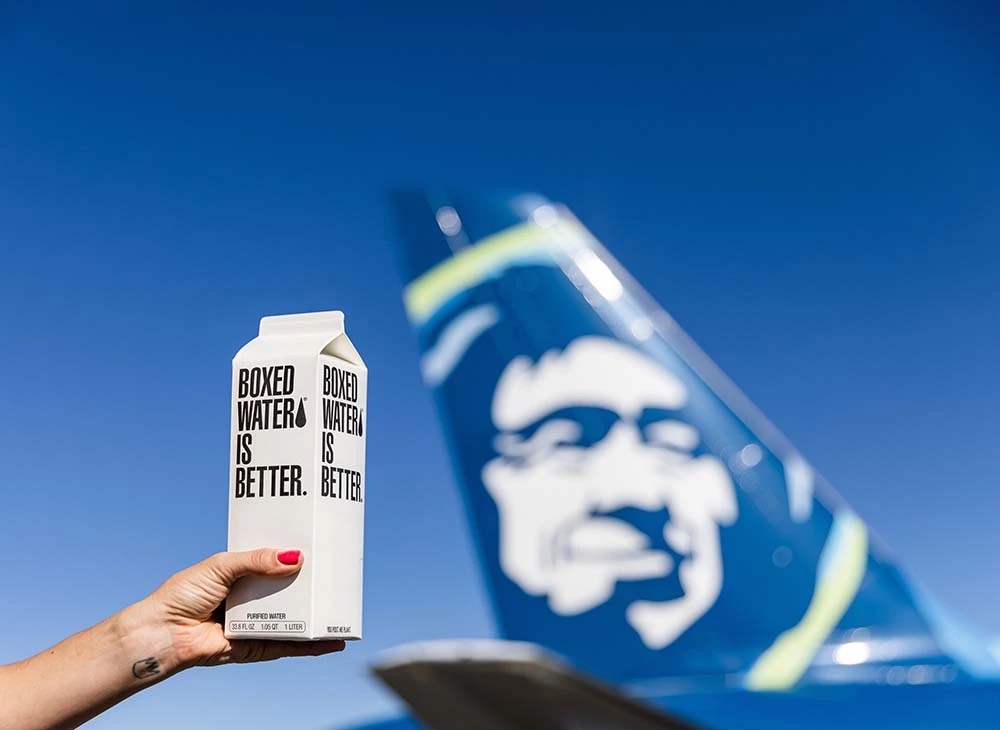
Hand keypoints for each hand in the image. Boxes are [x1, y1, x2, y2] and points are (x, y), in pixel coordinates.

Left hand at [142, 548, 345, 667]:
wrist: (162, 632)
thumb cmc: (183, 594)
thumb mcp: (222, 566)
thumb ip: (257, 560)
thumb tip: (294, 558)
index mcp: (242, 575)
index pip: (275, 563)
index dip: (295, 557)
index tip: (320, 548)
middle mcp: (252, 599)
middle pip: (289, 591)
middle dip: (313, 585)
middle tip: (338, 576)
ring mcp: (256, 623)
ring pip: (294, 618)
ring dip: (317, 616)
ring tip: (342, 609)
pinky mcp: (256, 647)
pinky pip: (288, 645)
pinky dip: (311, 645)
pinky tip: (331, 642)